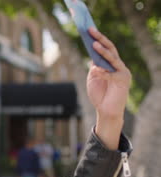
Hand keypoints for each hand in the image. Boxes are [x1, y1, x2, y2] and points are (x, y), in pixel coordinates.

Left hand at [87, 27, 131, 148]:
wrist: (105, 110)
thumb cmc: (99, 94)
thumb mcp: (93, 78)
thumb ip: (94, 67)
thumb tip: (93, 57)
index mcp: (111, 64)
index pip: (106, 48)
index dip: (98, 39)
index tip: (89, 30)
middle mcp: (118, 66)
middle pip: (110, 49)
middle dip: (100, 39)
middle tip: (91, 30)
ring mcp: (122, 73)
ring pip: (113, 58)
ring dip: (103, 51)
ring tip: (94, 44)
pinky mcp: (123, 81)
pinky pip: (112, 74)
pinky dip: (103, 72)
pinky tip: (97, 69)